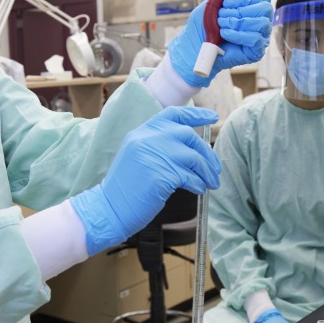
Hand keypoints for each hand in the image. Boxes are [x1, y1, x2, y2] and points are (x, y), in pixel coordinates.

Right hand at [71, 106, 220, 255]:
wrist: (108, 208)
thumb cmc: (126, 188)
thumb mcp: (138, 157)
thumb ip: (159, 146)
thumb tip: (193, 149)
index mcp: (141, 132)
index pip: (173, 114)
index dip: (196, 114)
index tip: (213, 117)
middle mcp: (146, 139)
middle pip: (188, 135)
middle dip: (206, 153)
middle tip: (215, 169)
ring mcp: (153, 155)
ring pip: (193, 157)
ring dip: (206, 172)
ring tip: (211, 183)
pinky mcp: (160, 174)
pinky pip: (189, 176)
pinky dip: (198, 183)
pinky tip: (199, 189)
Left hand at [168, 0, 276, 86]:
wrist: (194, 46)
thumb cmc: (204, 25)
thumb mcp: (217, 1)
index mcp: (253, 6)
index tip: (227, 2)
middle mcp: (260, 20)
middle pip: (265, 7)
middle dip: (240, 8)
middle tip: (221, 14)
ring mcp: (260, 36)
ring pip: (261, 23)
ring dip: (237, 22)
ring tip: (222, 25)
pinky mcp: (256, 51)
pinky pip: (255, 39)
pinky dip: (237, 34)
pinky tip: (225, 34)